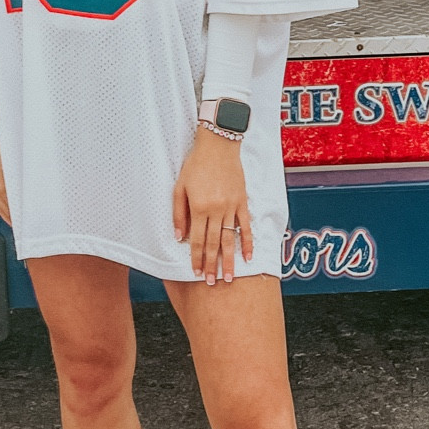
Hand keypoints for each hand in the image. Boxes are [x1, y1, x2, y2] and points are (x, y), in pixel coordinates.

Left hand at [173, 127, 252, 283]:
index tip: (196, 273)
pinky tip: (248, 257)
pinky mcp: (242, 202)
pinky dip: (248, 242)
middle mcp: (216, 210)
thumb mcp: (179, 187)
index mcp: (199, 207)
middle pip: (213, 244)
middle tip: (212, 283)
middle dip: (212, 265)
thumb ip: (179, 214)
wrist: (219, 145)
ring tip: (230, 278)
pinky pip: (246, 226)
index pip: (196, 240)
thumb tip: (179, 238)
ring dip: (229, 260)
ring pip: (229, 239)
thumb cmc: (196, 165)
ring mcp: (231, 207)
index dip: (196, 258)